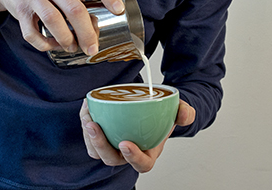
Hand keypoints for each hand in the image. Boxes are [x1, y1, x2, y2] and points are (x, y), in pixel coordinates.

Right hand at [0, 0, 123, 54]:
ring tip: (73, 47)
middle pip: (73, 8)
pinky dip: (45, 44)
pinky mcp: (18, 11)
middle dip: (86, 32)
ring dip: (66, 39)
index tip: (118, 10)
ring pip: (53, 20)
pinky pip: (32, 33)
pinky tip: (53, 45)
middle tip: (92, 46)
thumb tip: (106, 9)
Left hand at [80, 98, 195, 172]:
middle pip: (111, 159)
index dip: (133, 157)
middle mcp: (128, 154)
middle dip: (101, 145)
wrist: (152, 108)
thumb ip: (185, 113)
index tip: (125, 143)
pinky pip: (90, 137)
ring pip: (96, 150)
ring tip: (88, 117)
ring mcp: (113, 147)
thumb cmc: (164, 115)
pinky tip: (87, 107)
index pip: (141, 164)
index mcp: (148, 154)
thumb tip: (184, 114)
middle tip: (95, 126)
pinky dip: (86, 122)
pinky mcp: (103, 136)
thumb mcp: (179, 112)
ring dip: (89, 136)